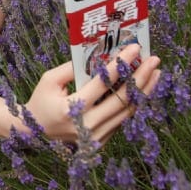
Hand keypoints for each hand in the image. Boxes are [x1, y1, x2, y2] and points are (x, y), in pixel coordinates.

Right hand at [23, 44, 161, 143]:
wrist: (34, 133)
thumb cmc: (41, 102)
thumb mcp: (49, 80)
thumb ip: (72, 68)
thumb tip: (100, 55)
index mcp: (70, 109)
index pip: (102, 83)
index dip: (121, 64)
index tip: (135, 48)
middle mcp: (86, 126)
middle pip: (122, 99)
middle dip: (140, 76)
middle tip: (154, 60)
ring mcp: (96, 136)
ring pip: (127, 112)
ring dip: (144, 91)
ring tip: (155, 73)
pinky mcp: (102, 141)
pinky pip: (122, 120)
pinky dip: (134, 103)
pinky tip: (143, 89)